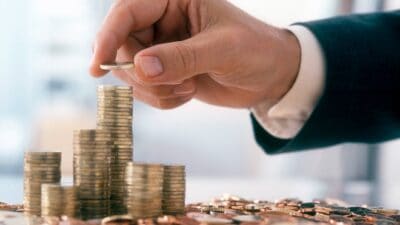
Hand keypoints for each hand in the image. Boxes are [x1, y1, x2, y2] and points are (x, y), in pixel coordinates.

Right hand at [90, 0, 300, 108]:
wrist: (270, 76)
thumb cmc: (256, 50)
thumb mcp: (223, 50)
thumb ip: (183, 57)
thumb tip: (140, 67)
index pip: (127, 13)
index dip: (108, 38)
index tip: (97, 69)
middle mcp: (163, 21)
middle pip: (123, 47)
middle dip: (143, 74)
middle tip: (177, 84)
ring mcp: (163, 48)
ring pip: (132, 72)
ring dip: (155, 90)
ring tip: (189, 87)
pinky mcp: (166, 71)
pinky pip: (145, 89)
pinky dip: (162, 99)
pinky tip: (188, 94)